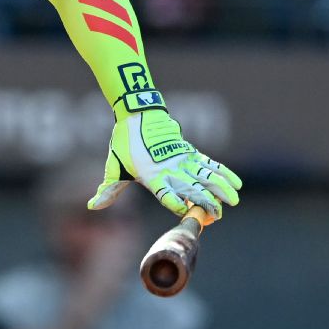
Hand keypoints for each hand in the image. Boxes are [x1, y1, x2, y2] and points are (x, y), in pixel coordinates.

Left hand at [88, 95, 241, 219]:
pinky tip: (236, 183)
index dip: (174, 202)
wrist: (137, 113)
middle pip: (191, 188)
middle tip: (218, 215)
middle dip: (205, 202)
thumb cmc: (125, 143)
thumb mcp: (114, 166)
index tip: (184, 211)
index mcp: (151, 176)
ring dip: (221, 188)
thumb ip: (108, 189)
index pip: (164, 193)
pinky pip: (210, 164)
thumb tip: (91, 206)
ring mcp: (182, 160)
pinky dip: (224, 173)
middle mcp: (169, 169)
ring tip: (234, 201)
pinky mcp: (190, 151)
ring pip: (206, 176)